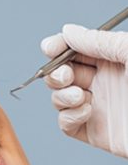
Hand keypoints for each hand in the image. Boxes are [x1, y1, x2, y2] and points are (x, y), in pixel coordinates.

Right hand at [41, 24, 127, 157]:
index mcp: (114, 60)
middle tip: (66, 76)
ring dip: (61, 96)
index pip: (77, 50)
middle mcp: (104, 82)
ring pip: (60, 98)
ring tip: (79, 96)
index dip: (59, 47)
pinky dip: (68, 117)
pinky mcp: (93, 132)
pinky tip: (86, 112)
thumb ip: (100, 42)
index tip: (49, 48)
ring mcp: (97, 107)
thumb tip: (68, 31)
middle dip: (56, 74)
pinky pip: (66, 124)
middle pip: (62, 74)